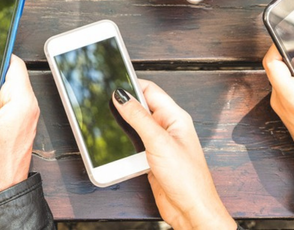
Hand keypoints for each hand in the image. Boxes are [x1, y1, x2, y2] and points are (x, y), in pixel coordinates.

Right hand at [112, 80, 234, 229]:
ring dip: (122, 126)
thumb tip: (122, 96)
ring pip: (135, 126)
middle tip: (103, 102)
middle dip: (123, 105)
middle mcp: (167, 128)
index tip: (111, 82)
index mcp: (175, 117)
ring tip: (107, 124)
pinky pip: (133, 144)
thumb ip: (139, 117)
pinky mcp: (151, 158)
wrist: (191, 210)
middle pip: (140, 107)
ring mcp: (159, 143)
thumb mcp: (159, 142)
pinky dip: (123, 144)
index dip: (131, 84)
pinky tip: (116, 146)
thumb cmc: (187, 179)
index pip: (150, 90)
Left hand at [263, 46, 293, 228]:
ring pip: (281, 77)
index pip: (271, 63)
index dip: (277, 46)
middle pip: (275, 68)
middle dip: (288, 53)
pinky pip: (287, 87)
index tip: (291, 35)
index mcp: (289, 97)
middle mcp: (280, 101)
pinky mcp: (288, 111)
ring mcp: (282, 107)